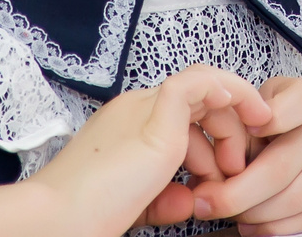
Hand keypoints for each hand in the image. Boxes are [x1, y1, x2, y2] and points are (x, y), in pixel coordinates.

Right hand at [35, 65, 267, 233]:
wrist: (60, 218)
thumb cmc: (88, 214)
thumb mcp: (139, 203)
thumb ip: (166, 199)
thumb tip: (189, 199)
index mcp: (131, 124)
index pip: (184, 110)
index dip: (214, 135)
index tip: (228, 170)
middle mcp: (137, 108)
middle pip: (200, 97)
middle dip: (228, 128)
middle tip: (235, 170)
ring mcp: (144, 109)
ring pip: (205, 87)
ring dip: (231, 122)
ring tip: (232, 169)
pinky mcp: (153, 118)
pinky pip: (196, 83)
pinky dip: (225, 89)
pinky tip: (241, 109)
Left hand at [183, 76, 301, 234]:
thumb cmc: (287, 116)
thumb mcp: (266, 102)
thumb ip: (241, 125)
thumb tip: (207, 171)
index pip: (285, 111)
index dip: (261, 126)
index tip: (235, 139)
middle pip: (280, 169)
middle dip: (236, 193)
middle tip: (204, 203)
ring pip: (294, 200)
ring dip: (254, 214)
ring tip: (228, 214)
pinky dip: (275, 228)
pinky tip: (252, 226)